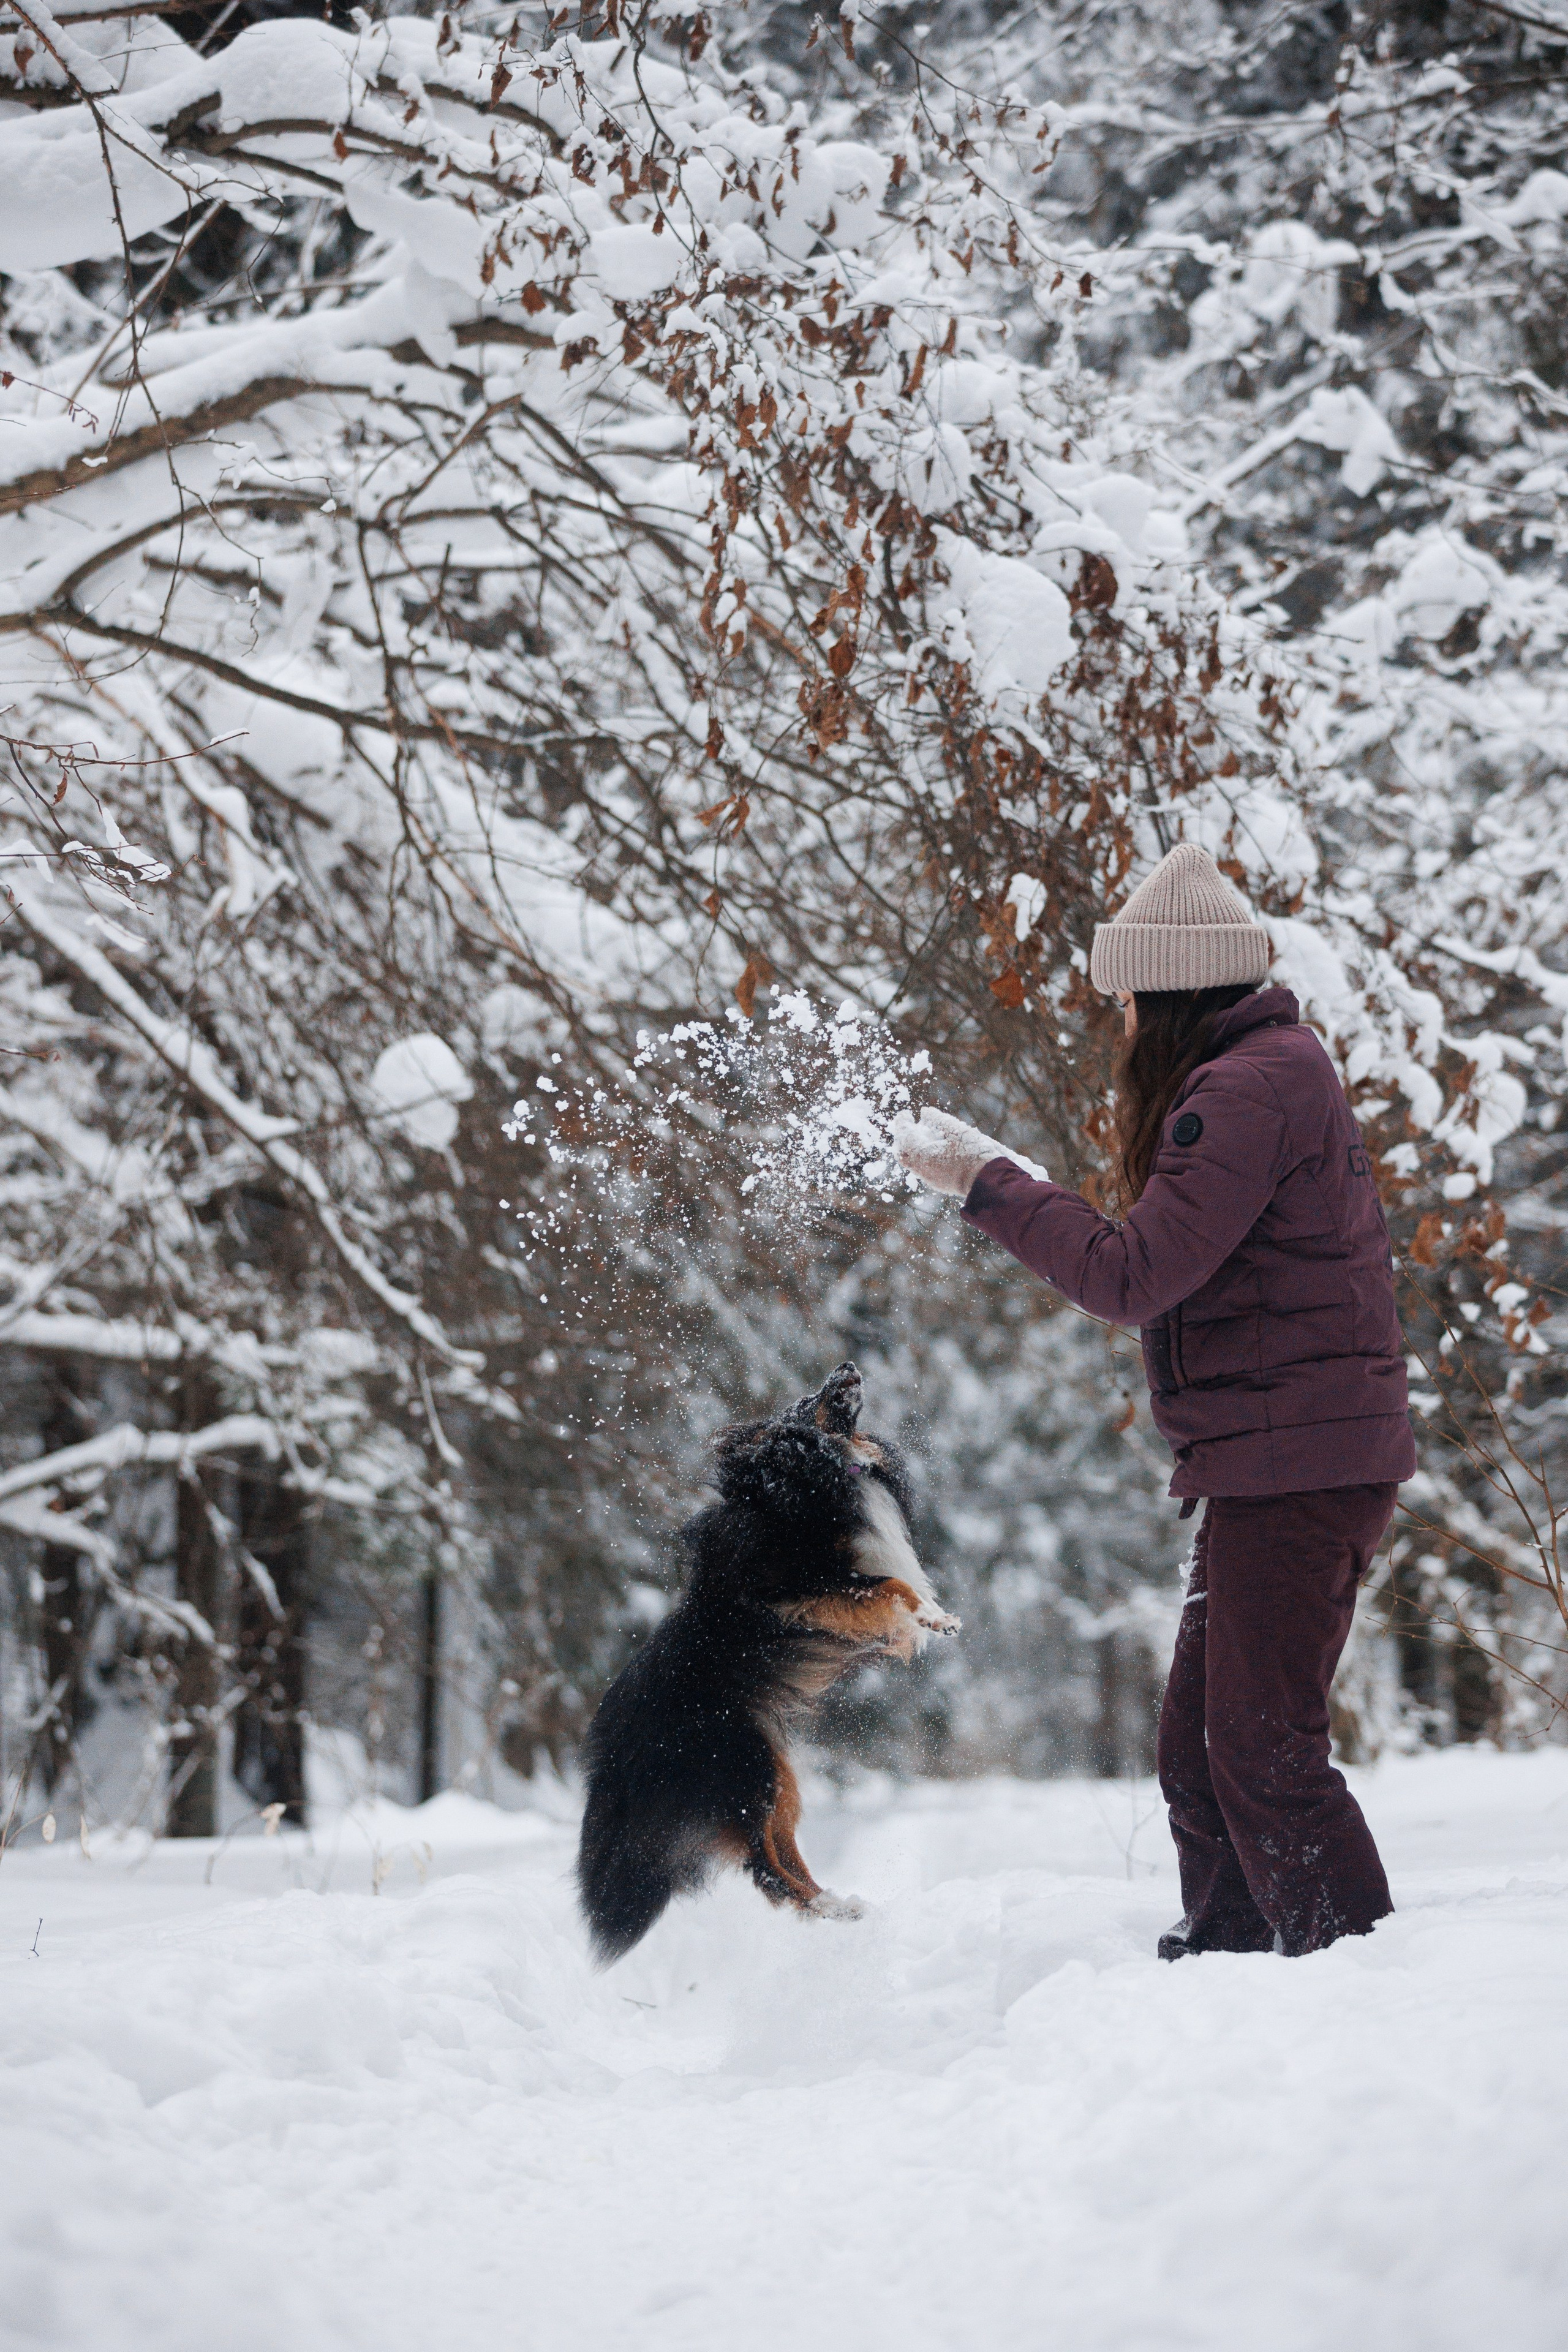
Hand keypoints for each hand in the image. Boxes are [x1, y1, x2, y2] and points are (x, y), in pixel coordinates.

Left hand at [892, 1108, 1047, 1197]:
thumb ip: (939, 1120)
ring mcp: (930, 1179)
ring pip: (912, 1162)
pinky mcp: (939, 1183)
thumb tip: (925, 1112)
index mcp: (924, 1155)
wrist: (990, 1182)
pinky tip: (934, 1148)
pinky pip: (923, 1169)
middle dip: (903, 1137)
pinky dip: (922, 1155)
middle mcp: (923, 1169)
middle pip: (903, 1153)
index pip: (904, 1137)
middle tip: (910, 1124)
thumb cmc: (976, 1154)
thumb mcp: (959, 1131)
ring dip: (913, 1147)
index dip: (902, 1124)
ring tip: (923, 1134)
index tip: (906, 1114)